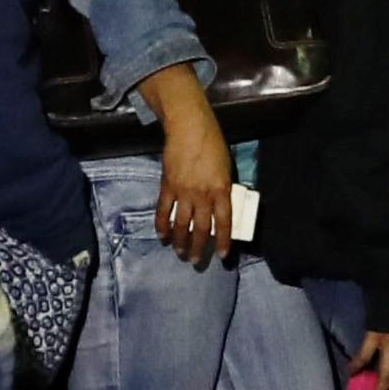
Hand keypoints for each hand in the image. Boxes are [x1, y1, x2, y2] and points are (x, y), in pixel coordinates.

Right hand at [155, 102, 236, 266]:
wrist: (189, 128)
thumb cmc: (213, 144)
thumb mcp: (226, 168)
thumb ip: (223, 188)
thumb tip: (221, 207)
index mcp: (221, 189)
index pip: (224, 221)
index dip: (224, 241)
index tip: (223, 255)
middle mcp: (202, 194)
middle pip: (201, 228)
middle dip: (200, 248)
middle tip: (197, 261)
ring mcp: (183, 192)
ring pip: (181, 224)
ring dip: (181, 242)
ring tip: (181, 253)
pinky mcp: (167, 187)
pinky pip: (164, 211)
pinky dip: (162, 226)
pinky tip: (163, 237)